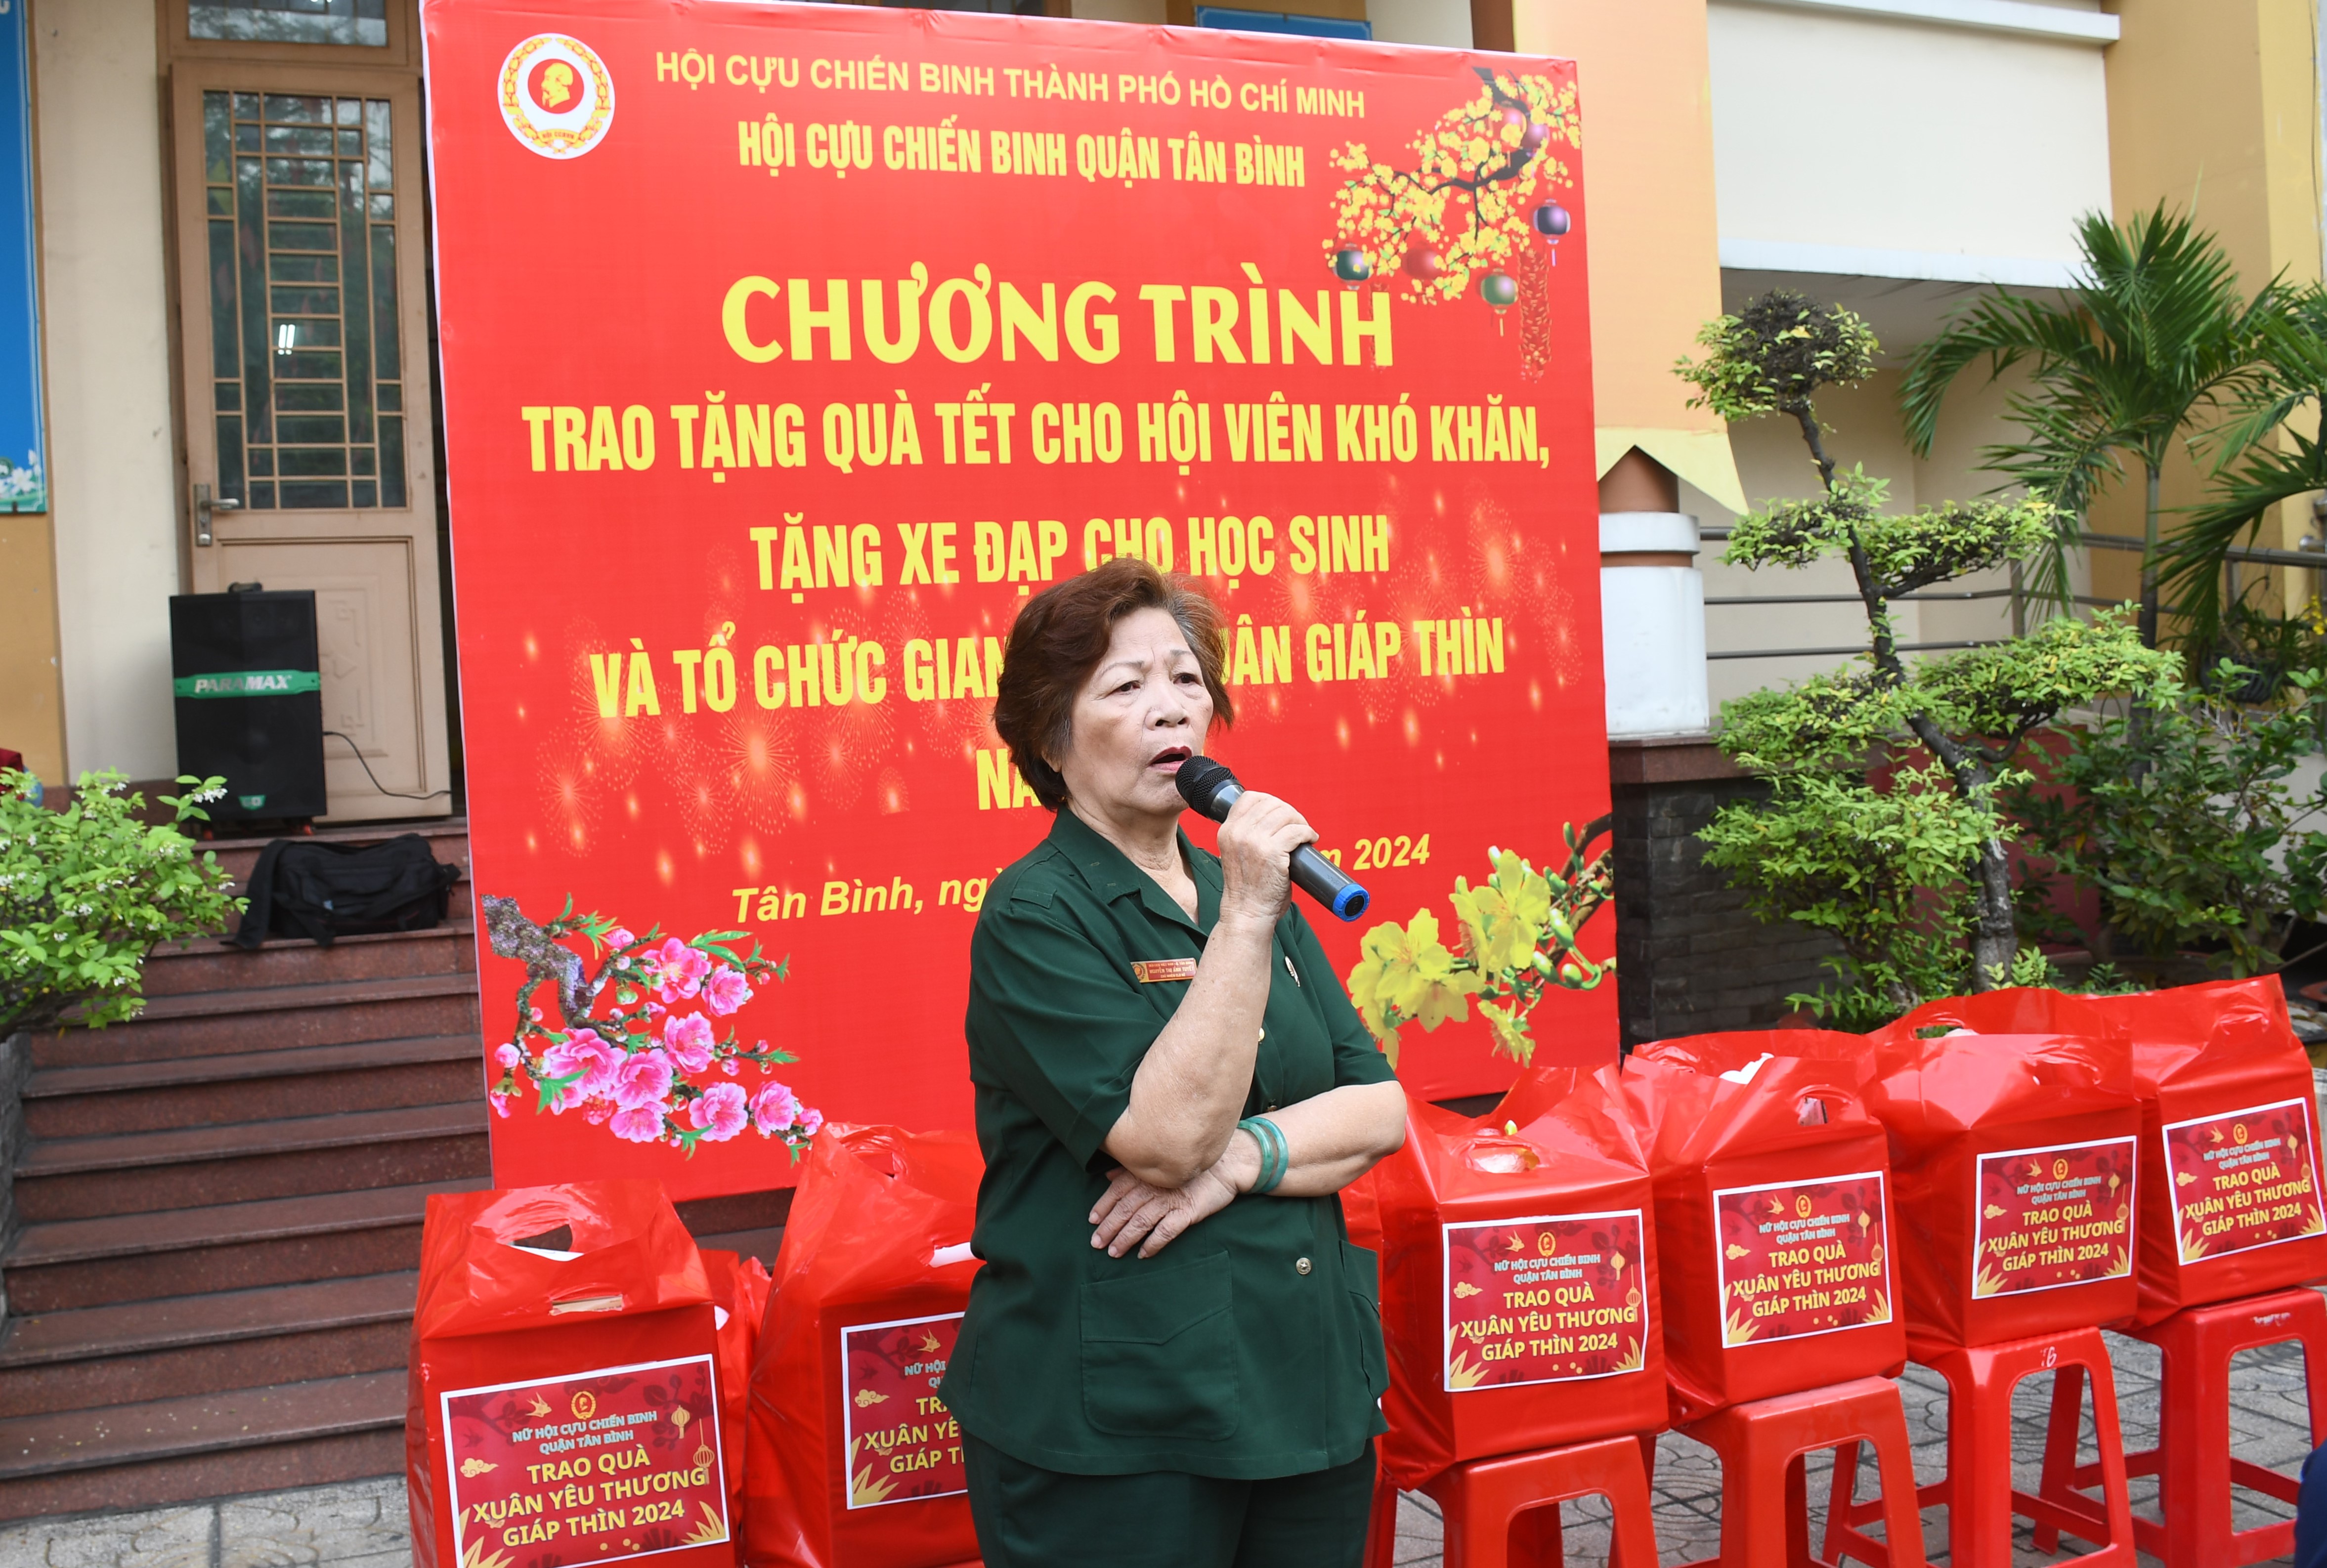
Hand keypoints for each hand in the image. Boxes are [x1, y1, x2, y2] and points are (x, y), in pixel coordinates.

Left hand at [1089, 1162, 1237, 1257]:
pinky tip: (1143, 1254)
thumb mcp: (1161, 1164)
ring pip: (1141, 1221)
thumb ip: (1134, 1171)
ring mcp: (1171, 1200)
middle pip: (1125, 1209)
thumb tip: (1109, 1176)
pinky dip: (1153, 1243)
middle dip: (1109, 1227)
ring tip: (1114, 1252)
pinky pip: (1166, 1231)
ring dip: (1125, 1238)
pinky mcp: (1187, 1212)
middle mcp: (1155, 1186)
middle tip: (1096, 1243)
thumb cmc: (1192, 1165)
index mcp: (1147, 1173)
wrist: (1228, 1164)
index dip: (1103, 1205)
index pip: (1118, 1190)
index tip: (1092, 1220)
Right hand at [1215, 790, 1314, 926]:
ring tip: (1304, 834)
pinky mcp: (1273, 853)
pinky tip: (1310, 840)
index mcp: (1227, 831)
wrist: (1247, 914)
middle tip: (1298, 826)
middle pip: (1272, 804)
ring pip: (1286, 814)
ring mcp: (1255, 842)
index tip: (1281, 814)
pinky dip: (1307, 833)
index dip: (1271, 802)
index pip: (1249, 798)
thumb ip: (1247, 835)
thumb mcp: (1236, 854)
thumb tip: (1275, 820)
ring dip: (1300, 822)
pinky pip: (1297, 831)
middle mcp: (1238, 833)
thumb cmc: (1247, 890)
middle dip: (1289, 812)